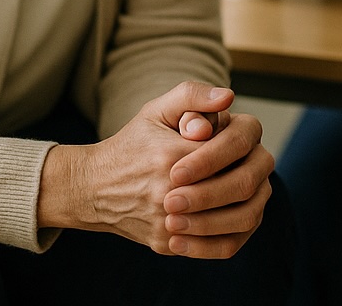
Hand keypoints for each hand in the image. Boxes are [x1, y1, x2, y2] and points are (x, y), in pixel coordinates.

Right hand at [37, 82, 270, 257]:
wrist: (93, 188)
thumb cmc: (132, 145)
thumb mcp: (156, 110)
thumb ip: (193, 96)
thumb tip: (228, 97)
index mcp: (171, 155)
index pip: (231, 149)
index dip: (236, 144)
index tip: (229, 141)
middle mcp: (169, 193)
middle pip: (239, 185)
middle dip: (246, 172)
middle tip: (242, 166)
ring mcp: (169, 224)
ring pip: (237, 219)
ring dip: (247, 199)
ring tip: (240, 189)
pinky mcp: (168, 244)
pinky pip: (219, 245)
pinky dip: (234, 227)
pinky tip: (228, 212)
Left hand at [161, 111, 274, 257]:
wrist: (128, 180)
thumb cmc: (147, 141)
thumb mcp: (160, 113)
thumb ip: (190, 98)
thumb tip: (226, 97)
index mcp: (244, 130)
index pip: (240, 140)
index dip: (210, 158)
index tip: (174, 173)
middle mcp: (256, 163)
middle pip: (248, 181)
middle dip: (209, 194)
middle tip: (169, 202)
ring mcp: (253, 198)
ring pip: (246, 216)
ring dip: (208, 223)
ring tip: (170, 223)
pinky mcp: (240, 227)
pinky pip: (232, 243)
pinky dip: (205, 247)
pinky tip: (175, 243)